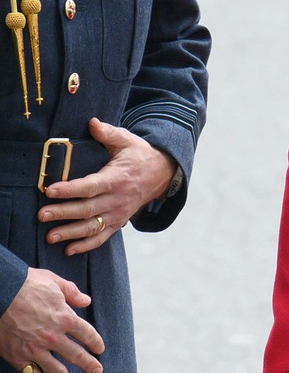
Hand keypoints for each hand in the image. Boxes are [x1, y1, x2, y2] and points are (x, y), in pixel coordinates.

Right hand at [0, 267, 104, 372]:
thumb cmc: (24, 283)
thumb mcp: (52, 281)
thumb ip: (71, 291)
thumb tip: (86, 301)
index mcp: (65, 318)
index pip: (87, 334)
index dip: (95, 342)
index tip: (99, 349)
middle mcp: (53, 337)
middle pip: (77, 356)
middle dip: (89, 365)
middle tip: (97, 372)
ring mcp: (35, 349)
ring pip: (58, 372)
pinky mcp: (18, 357)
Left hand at [38, 119, 176, 255]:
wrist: (162, 174)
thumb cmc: (139, 155)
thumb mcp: (127, 140)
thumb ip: (108, 133)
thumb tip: (92, 123)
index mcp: (117, 179)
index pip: (90, 186)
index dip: (70, 189)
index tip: (50, 190)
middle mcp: (118, 200)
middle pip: (87, 209)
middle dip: (63, 213)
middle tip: (42, 215)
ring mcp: (119, 213)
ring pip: (93, 227)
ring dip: (71, 233)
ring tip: (50, 237)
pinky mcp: (119, 222)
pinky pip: (103, 237)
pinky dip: (87, 245)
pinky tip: (69, 250)